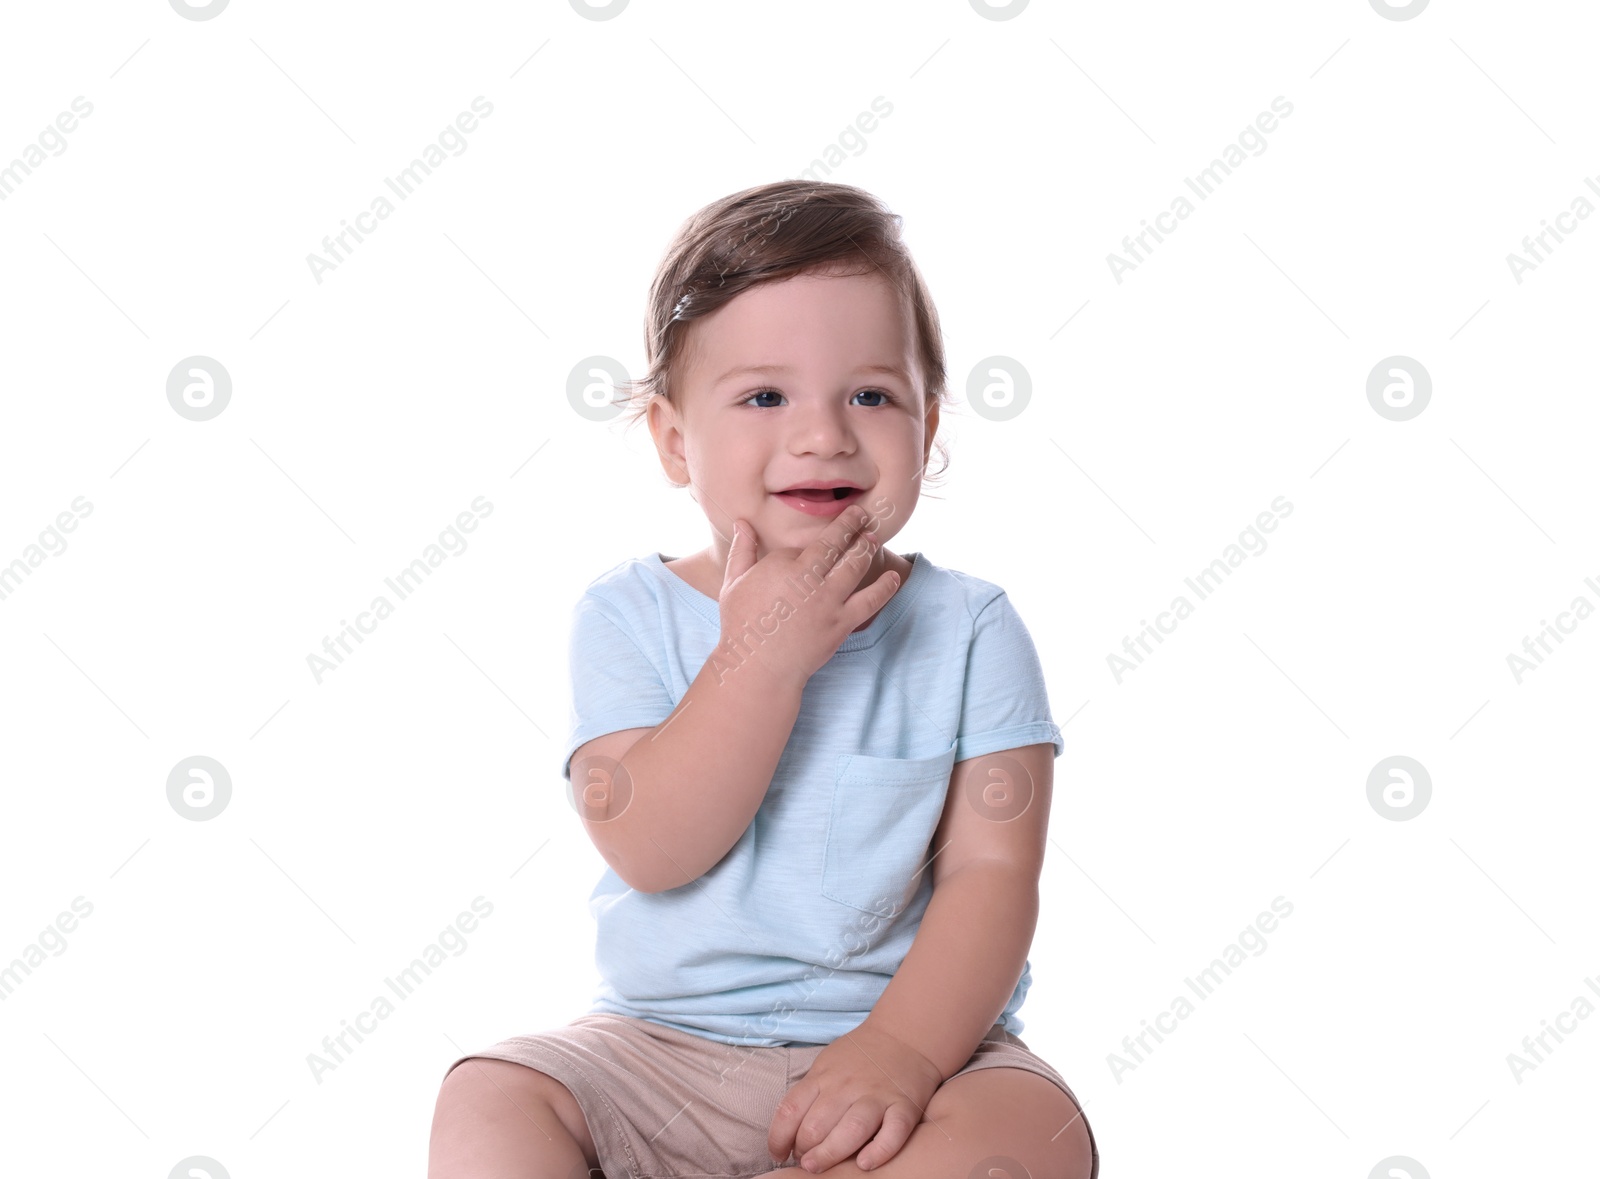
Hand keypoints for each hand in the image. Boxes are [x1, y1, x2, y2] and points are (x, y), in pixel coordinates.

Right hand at [716, 505, 898, 690]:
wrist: (759, 669)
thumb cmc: (742, 626)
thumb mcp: (733, 583)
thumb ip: (741, 550)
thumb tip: (742, 522)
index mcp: (780, 565)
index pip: (801, 545)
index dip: (804, 549)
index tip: (806, 554)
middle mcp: (807, 578)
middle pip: (835, 542)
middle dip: (851, 523)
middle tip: (861, 514)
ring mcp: (828, 600)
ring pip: (855, 564)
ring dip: (866, 547)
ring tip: (872, 538)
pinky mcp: (842, 623)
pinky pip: (870, 600)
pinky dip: (885, 587)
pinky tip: (893, 578)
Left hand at [767, 1022, 943, 1173]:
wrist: (904, 1035)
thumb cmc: (859, 1057)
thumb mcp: (826, 1065)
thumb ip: (810, 1094)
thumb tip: (788, 1132)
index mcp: (823, 1076)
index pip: (790, 1110)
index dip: (778, 1138)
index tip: (779, 1153)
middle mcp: (847, 1086)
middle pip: (816, 1125)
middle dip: (803, 1151)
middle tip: (805, 1161)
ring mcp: (877, 1096)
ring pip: (851, 1130)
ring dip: (829, 1153)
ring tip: (817, 1167)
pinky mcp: (904, 1106)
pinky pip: (893, 1133)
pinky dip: (879, 1151)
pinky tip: (864, 1164)